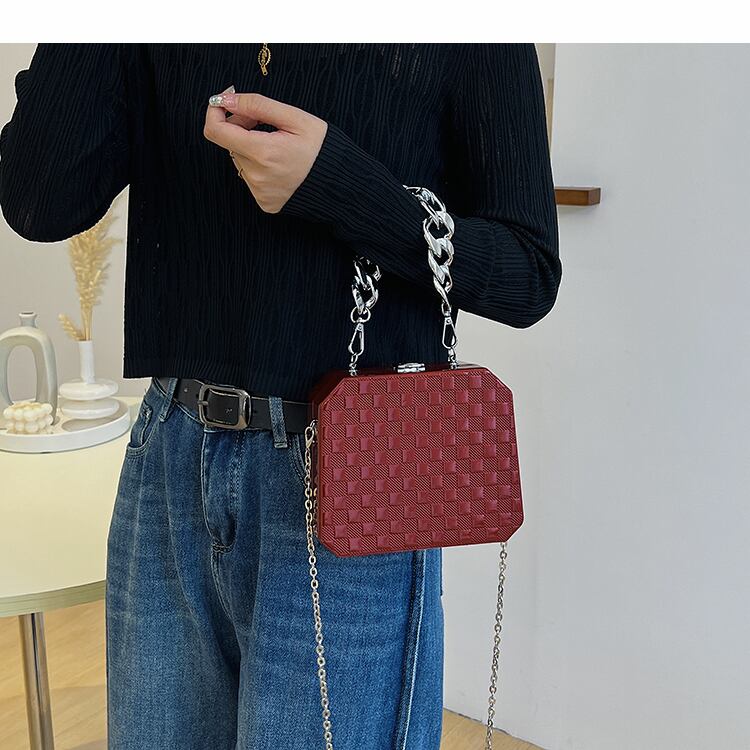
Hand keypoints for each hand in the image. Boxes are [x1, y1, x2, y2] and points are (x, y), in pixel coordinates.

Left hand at [203, 87, 327, 213]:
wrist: (341, 185)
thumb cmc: (322, 149)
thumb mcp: (295, 118)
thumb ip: (258, 105)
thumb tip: (226, 99)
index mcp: (263, 152)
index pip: (215, 130)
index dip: (215, 111)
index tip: (227, 101)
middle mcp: (257, 176)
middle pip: (229, 143)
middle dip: (240, 127)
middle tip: (265, 121)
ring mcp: (260, 192)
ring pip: (240, 161)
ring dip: (250, 148)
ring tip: (277, 145)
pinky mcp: (264, 203)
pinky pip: (250, 178)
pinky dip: (259, 167)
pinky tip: (280, 165)